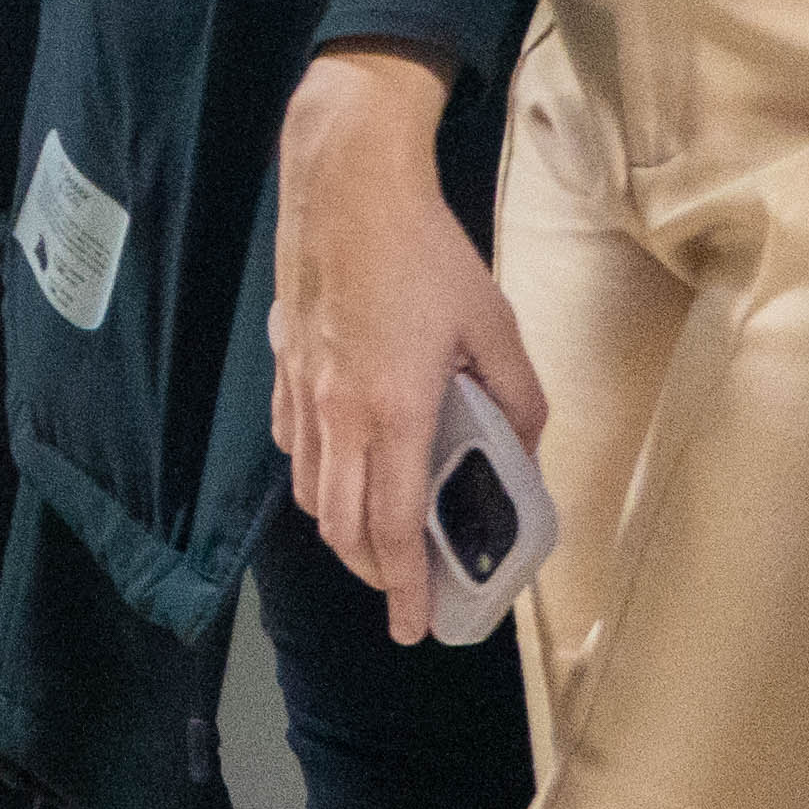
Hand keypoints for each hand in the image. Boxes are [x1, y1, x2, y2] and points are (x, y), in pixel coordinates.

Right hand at [270, 50, 548, 642]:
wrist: (346, 182)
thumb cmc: (423, 249)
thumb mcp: (494, 322)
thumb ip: (518, 396)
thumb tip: (524, 446)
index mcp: (393, 411)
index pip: (390, 528)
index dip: (404, 588)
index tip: (414, 627)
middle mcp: (338, 412)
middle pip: (340, 525)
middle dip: (371, 572)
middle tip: (404, 589)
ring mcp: (302, 388)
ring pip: (310, 490)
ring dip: (341, 529)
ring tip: (375, 536)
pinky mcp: (284, 362)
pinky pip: (291, 443)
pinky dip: (314, 475)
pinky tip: (339, 463)